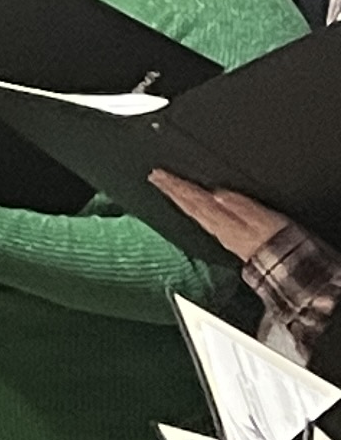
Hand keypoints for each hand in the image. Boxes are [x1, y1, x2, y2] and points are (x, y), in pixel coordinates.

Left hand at [153, 168, 289, 263]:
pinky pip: (201, 218)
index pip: (193, 198)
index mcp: (222, 220)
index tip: (158, 175)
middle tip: (154, 177)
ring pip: (192, 211)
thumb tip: (216, 194)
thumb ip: (239, 206)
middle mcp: (216, 227)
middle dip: (170, 190)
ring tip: (166, 187)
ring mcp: (220, 232)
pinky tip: (189, 206)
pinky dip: (191, 208)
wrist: (285, 265)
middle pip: (187, 204)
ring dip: (177, 197)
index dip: (175, 185)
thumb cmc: (276, 240)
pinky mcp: (226, 236)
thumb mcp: (261, 218)